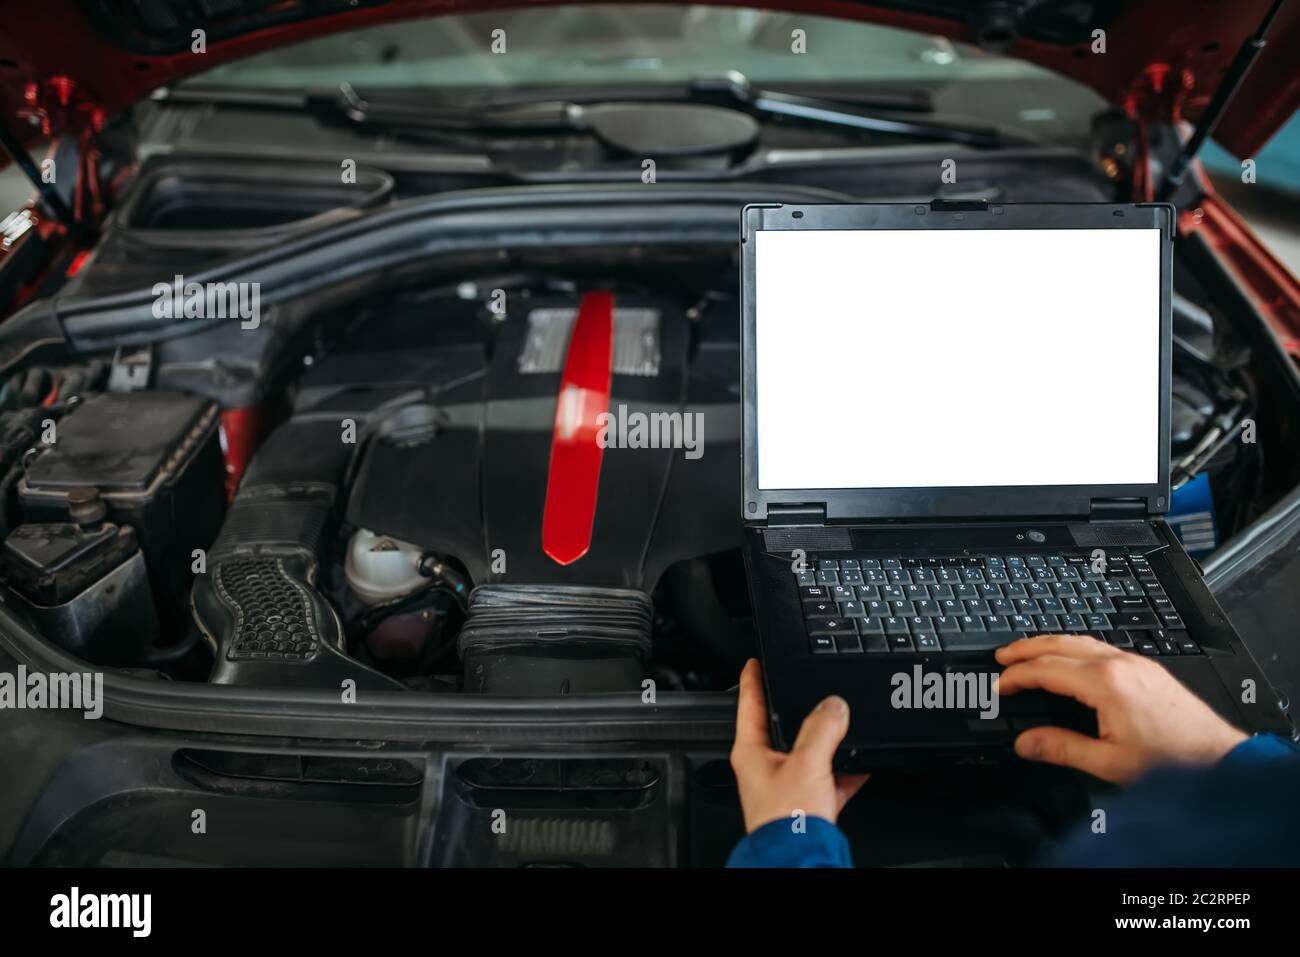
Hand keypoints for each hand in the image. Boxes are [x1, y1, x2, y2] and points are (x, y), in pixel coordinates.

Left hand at [730, 658, 868, 832]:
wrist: (801, 861)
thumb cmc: (786, 821)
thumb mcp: (807, 762)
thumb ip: (822, 729)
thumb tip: (834, 705)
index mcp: (751, 752)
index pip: (748, 704)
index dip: (752, 679)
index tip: (754, 661)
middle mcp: (765, 768)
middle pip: (783, 728)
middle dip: (800, 711)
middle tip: (810, 688)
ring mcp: (786, 787)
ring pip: (810, 754)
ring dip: (829, 743)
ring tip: (846, 726)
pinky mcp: (807, 805)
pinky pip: (829, 780)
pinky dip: (846, 772)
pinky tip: (862, 764)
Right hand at [995, 634, 1247, 782]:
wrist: (1218, 758)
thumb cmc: (1172, 760)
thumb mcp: (1108, 761)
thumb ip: (1061, 748)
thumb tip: (1026, 742)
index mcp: (1105, 683)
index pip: (1047, 669)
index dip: (1018, 676)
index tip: (1001, 684)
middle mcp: (1120, 664)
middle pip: (1060, 643)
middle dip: (1027, 647)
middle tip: (1003, 654)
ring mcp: (1136, 663)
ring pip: (1081, 641)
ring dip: (1050, 643)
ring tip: (1029, 652)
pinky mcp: (1147, 668)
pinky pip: (1100, 647)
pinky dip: (1073, 648)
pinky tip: (1070, 658)